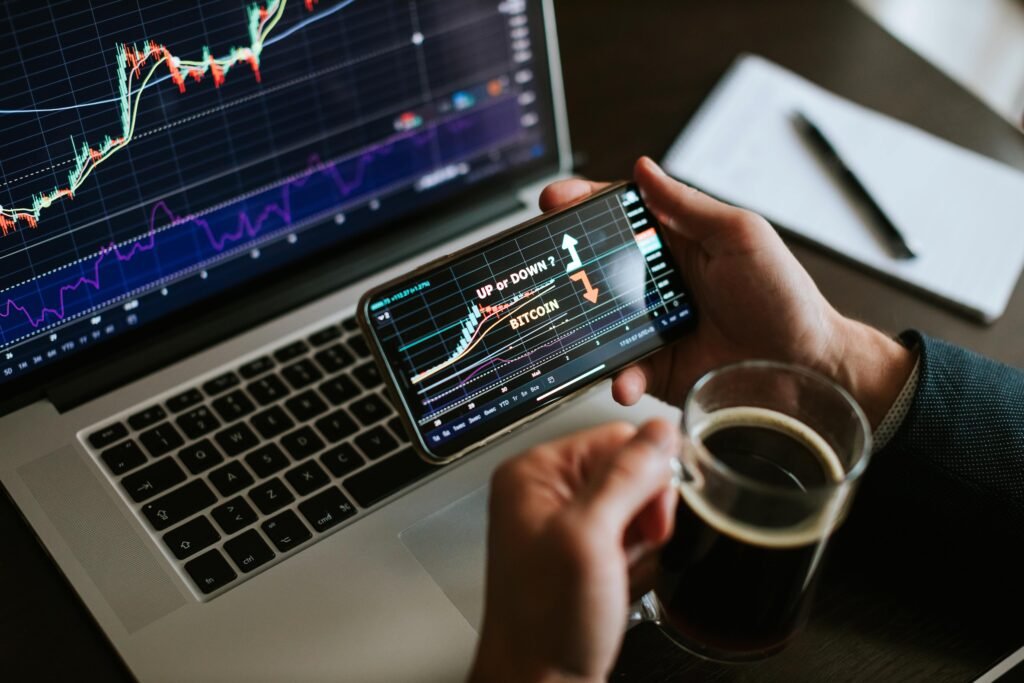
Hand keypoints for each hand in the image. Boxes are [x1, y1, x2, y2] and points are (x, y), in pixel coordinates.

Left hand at [469, 420, 677, 682]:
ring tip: (616, 572)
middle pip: (630, 470)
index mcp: (535, 473)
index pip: (616, 437)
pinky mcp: (583, 554)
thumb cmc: (544, 623)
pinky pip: (631, 538)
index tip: (647, 515)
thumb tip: (660, 431)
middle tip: (627, 549)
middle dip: (644, 513)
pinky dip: (637, 561)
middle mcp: (546, 493)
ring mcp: (565, 525)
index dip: (645, 474)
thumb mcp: (590, 538)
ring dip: (643, 542)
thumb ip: (627, 476)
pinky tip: (619, 583)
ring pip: (637, 507)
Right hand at [539, 158, 915, 425]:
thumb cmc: (784, 297)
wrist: (807, 369)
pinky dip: (618, 377)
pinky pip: (621, 371)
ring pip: (597, 322)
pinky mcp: (655, 369)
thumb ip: (689, 206)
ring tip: (576, 328)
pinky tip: (626, 379)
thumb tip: (643, 169)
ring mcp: (651, 327)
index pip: (618, 216)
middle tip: (542, 262)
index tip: (554, 200)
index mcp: (675, 242)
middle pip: (594, 267)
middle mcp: (655, 283)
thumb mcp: (741, 237)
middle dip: (563, 265)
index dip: (583, 204)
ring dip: (582, 326)